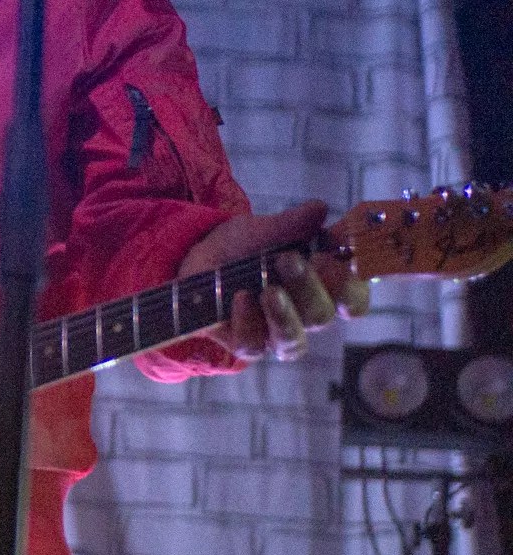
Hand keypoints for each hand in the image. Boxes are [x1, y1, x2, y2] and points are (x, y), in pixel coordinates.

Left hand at [177, 200, 368, 361]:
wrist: (199, 258)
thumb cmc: (245, 245)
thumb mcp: (264, 229)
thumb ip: (292, 224)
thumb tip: (318, 209)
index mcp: (323, 287)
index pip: (353, 300)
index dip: (354, 287)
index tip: (346, 265)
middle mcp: (305, 314)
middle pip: (322, 315)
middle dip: (309, 287)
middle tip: (289, 259)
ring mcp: (275, 332)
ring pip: (293, 340)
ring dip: (284, 314)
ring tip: (269, 291)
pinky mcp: (245, 343)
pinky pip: (253, 345)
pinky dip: (248, 322)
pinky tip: (241, 299)